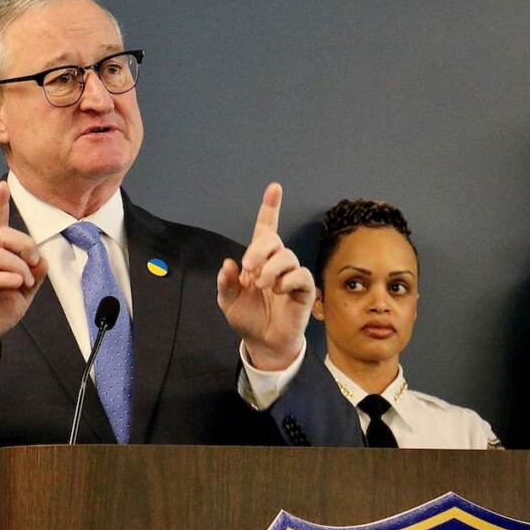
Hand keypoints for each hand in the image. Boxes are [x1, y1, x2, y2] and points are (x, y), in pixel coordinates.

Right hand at [0, 182, 47, 360]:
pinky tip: (17, 284)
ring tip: (25, 282)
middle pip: (1, 236)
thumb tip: (43, 259)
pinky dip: (6, 277)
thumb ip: (34, 273)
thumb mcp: (24, 291)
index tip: (2, 186)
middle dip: (24, 244)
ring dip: (19, 266)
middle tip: (35, 262)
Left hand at [216, 183, 314, 369]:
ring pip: (286, 256)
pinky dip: (286, 280)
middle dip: (258, 249)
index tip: (274, 188)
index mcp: (257, 260)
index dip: (270, 208)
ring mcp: (291, 274)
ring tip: (262, 285)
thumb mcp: (228, 300)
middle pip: (273, 239)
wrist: (263, 342)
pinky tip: (278, 290)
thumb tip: (228, 264)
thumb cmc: (248, 317)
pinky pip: (300, 275)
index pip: (265, 229)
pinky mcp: (304, 289)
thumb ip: (226, 282)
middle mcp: (275, 263)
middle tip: (248, 268)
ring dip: (270, 269)